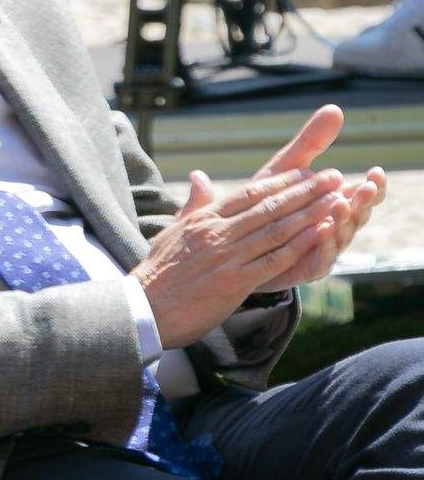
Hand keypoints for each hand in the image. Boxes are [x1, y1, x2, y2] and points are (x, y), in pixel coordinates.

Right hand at [132, 166, 343, 348]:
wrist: (144, 308)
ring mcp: (227, 257)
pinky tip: (319, 234)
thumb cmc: (157, 271)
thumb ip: (193, 205)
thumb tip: (199, 177)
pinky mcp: (234, 282)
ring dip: (309, 214)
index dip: (281, 181)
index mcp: (203, 219)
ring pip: (275, 230)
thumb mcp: (172, 231)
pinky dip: (298, 246)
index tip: (306, 171)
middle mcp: (217, 233)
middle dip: (304, 191)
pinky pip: (273, 260)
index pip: (248, 193)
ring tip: (336, 200)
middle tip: (332, 177)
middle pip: (268, 207)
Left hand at [243, 105, 386, 290]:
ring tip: (342, 204)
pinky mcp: (305, 267)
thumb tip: (335, 108)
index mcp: (334, 204)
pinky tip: (322, 230)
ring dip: (344, 221)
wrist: (234, 240)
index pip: (363, 195)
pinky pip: (318, 258)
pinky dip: (322, 244)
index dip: (374, 185)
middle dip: (363, 202)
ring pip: (341, 236)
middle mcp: (335, 227)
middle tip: (367, 187)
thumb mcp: (288, 167)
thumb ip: (311, 142)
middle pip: (357, 215)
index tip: (376, 171)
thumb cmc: (266, 201)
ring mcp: (323, 249)